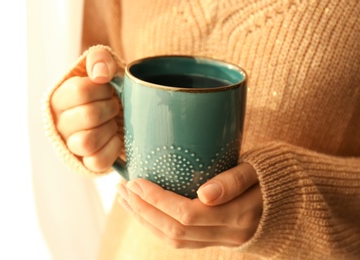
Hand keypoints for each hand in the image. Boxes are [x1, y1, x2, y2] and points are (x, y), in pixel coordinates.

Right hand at [51, 47, 121, 171]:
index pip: (80, 90)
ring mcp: (70, 146)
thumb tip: (100, 74)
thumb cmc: (106, 91)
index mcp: (59, 98)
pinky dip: (112, 148)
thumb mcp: (103, 68)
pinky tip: (116, 137)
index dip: (102, 89)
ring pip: (87, 142)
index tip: (108, 89)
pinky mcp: (85, 163)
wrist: (118, 114)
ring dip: (108, 129)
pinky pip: (98, 161)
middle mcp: (59, 123)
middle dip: (110, 108)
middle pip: (88, 115)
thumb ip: (100, 59)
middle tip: (114, 105)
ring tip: (112, 122)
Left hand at [117, 163, 261, 248]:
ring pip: (175, 240)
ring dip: (145, 221)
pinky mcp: (217, 239)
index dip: (156, 200)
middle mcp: (229, 234)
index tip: (135, 181)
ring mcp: (223, 240)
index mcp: (239, 215)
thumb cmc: (274, 175)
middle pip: (175, 231)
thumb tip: (204, 194)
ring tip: (125, 200)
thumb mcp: (258, 169)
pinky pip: (182, 240)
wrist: (293, 200)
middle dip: (143, 211)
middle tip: (123, 189)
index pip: (186, 215)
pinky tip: (145, 211)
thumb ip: (234, 181)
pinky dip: (158, 226)